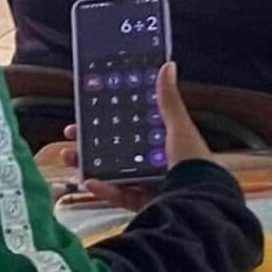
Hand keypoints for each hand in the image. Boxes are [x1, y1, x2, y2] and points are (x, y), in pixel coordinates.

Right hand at [61, 63, 211, 209]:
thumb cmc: (194, 164)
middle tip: (73, 136)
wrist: (200, 204)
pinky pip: (120, 196)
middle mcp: (158, 163)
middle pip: (118, 150)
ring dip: (90, 164)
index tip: (90, 113)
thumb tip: (167, 66)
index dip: (111, 120)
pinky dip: (104, 190)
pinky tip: (89, 182)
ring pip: (113, 173)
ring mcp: (151, 185)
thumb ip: (168, 101)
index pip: (133, 127)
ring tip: (70, 158)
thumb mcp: (179, 127)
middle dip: (92, 143)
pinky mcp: (145, 205)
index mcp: (166, 143)